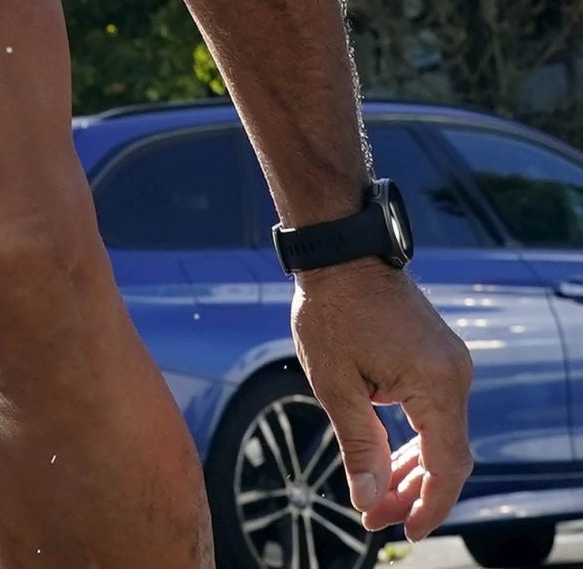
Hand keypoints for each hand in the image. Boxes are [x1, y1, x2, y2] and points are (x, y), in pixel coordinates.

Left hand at [292, 259, 474, 540]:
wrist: (340, 253)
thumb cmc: (331, 311)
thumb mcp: (334, 383)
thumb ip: (357, 444)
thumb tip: (369, 499)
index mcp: (436, 384)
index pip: (446, 464)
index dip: (429, 504)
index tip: (406, 531)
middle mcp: (454, 376)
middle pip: (448, 455)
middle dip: (415, 492)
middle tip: (377, 516)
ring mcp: (450, 365)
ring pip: (443, 436)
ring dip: (414, 468)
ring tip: (380, 497)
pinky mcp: (438, 358)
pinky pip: (435, 412)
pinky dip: (416, 439)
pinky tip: (391, 460)